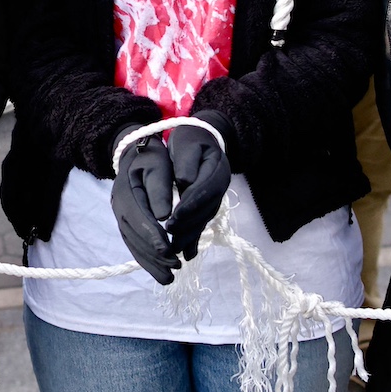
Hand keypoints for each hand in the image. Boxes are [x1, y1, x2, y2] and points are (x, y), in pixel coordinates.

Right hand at [111, 125, 179, 283]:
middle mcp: (119, 207)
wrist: (134, 152)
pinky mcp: (126, 223)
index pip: (139, 219)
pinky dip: (145, 260)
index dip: (153, 237)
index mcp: (126, 192)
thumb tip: (164, 215)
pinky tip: (159, 270)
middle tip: (176, 267)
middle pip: (135, 237)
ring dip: (150, 263)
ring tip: (169, 278)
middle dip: (154, 255)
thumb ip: (160, 188)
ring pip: (133, 244)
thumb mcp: (157, 164)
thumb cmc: (150, 156)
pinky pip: (133, 244)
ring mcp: (120, 217)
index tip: (169, 252)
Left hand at [165, 113, 232, 259]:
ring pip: (203, 220)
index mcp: (217, 169)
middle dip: (187, 227)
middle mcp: (220, 187)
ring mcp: (216, 198)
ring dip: (190, 237)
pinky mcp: (209, 205)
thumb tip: (185, 182)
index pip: (203, 191)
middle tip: (169, 240)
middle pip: (205, 210)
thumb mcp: (188, 143)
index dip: (188, 207)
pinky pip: (202, 222)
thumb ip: (187, 161)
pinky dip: (195, 238)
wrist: (203, 137)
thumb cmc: (191, 138)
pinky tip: (187, 254)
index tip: (171, 221)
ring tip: (175, 252)